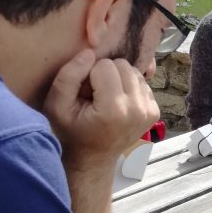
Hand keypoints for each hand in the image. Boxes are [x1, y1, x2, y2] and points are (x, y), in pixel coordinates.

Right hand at [43, 49, 159, 170]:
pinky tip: (118, 103)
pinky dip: (129, 88)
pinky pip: (142, 84)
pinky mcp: (155, 112)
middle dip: (107, 74)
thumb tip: (89, 53)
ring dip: (119, 80)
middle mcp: (137, 109)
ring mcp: (149, 111)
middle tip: (96, 95)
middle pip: (123, 65)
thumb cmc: (72, 132)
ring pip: (134, 72)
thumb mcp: (56, 106)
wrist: (93, 158)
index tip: (85, 93)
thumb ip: (69, 76)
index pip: (105, 66)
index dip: (90, 74)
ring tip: (107, 98)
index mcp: (114, 109)